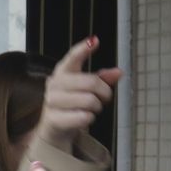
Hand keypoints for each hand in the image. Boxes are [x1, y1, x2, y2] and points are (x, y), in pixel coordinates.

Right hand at [37, 36, 122, 152]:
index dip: (83, 49)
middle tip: (104, 98)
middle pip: (90, 82)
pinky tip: (83, 118)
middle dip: (104, 92)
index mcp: (63, 72)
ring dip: (96, 107)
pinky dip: (89, 119)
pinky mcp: (53, 119)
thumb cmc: (72, 105)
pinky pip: (83, 117)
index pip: (72, 57)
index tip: (94, 41)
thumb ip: (102, 79)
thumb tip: (118, 72)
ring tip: (91, 109)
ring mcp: (51, 101)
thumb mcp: (87, 89)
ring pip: (89, 101)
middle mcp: (54, 84)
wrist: (54, 129)